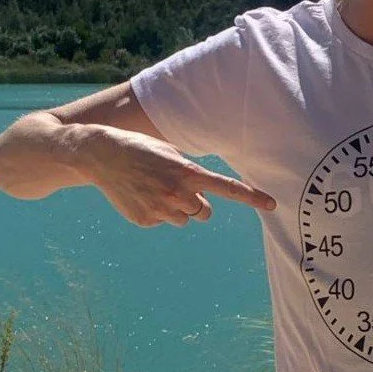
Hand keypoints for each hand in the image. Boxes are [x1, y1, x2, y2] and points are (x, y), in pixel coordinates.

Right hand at [79, 127, 276, 227]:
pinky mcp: (145, 220)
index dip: (251, 197)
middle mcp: (177, 193)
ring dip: (176, 208)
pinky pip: (162, 221)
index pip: (227, 187)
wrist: (100, 155)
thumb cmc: (142, 150)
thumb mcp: (171, 153)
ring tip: (153, 188)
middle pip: (205, 212)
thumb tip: (202, 203)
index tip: (272, 204)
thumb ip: (192, 176)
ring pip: (184, 219)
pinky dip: (155, 211)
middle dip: (198, 204)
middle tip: (178, 189)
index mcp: (187, 172)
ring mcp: (160, 209)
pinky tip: (139, 195)